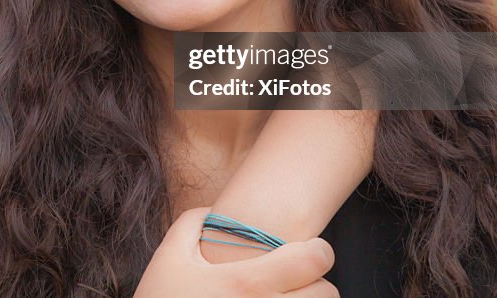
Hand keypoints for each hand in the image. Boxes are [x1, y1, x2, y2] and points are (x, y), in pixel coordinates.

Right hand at [135, 208, 338, 296]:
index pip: (313, 260)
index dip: (318, 250)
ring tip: (286, 297)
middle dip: (317, 282)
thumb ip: (192, 223)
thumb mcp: (168, 258)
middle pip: (328, 293)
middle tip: (297, 279)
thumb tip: (215, 208)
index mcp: (246, 283)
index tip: (307, 249)